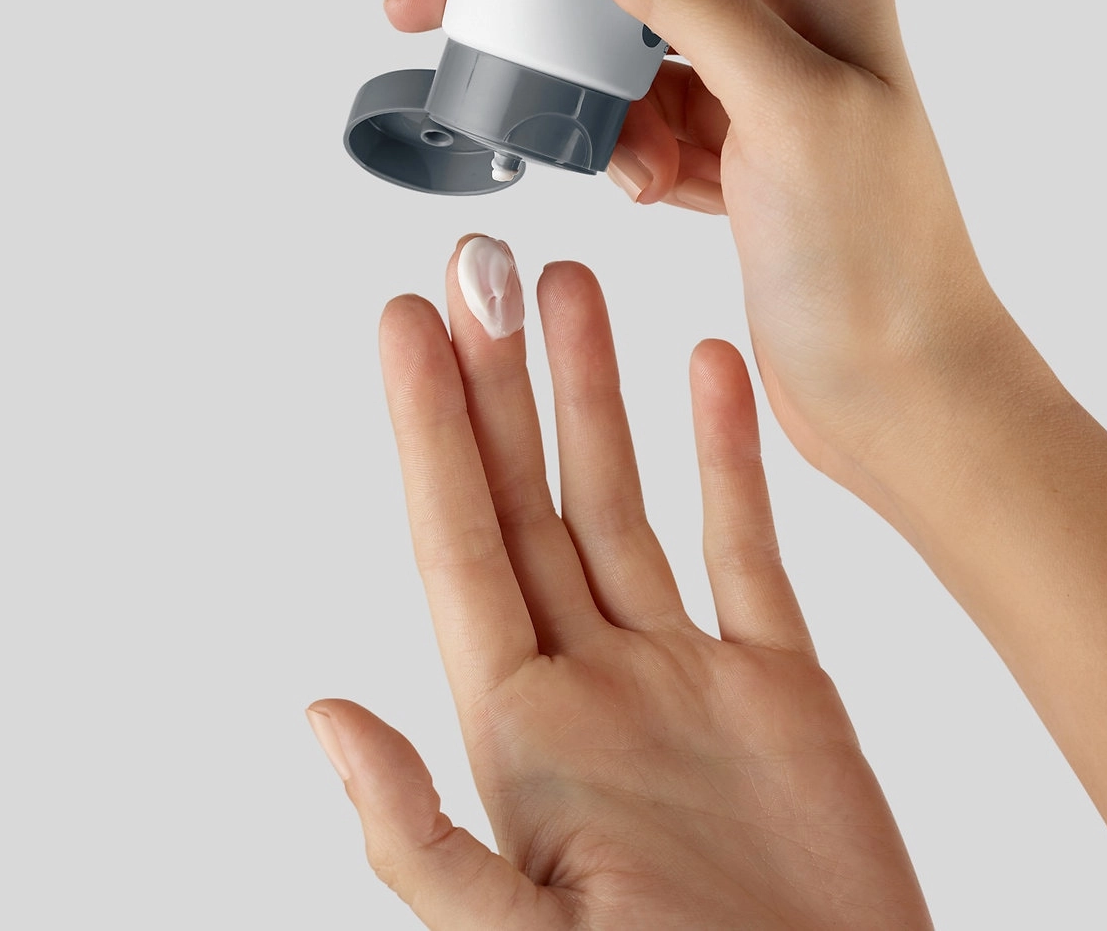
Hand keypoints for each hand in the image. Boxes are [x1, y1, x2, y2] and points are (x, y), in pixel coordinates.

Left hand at [306, 237, 932, 929]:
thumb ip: (423, 836)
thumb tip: (325, 721)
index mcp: (522, 739)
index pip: (458, 544)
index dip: (427, 429)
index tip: (407, 327)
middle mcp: (595, 686)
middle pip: (531, 497)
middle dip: (502, 381)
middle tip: (481, 270)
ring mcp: (687, 677)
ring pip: (626, 501)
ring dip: (600, 393)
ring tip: (576, 289)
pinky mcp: (781, 685)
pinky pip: (747, 545)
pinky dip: (727, 456)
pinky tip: (710, 375)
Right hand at [385, 0, 1042, 503]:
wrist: (901, 391)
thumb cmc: (879, 253)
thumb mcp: (782, 102)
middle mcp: (782, 8)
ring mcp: (748, 81)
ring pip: (620, 30)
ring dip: (582, 80)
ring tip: (610, 151)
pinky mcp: (723, 149)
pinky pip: (632, 111)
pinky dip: (619, 146)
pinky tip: (646, 190)